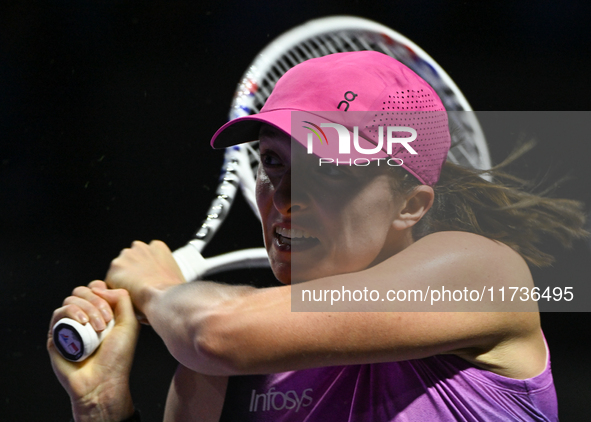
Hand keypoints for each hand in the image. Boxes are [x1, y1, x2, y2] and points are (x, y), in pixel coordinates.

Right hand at [47, 280, 139, 420]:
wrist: (102, 381)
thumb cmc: (117, 357)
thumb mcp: (129, 324)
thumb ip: (122, 299)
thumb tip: (100, 287)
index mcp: (101, 312)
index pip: (95, 288)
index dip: (102, 290)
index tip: (111, 307)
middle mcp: (84, 317)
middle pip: (82, 291)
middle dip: (96, 301)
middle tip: (106, 321)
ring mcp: (69, 324)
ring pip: (71, 299)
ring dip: (87, 308)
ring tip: (97, 328)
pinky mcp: (56, 334)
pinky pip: (58, 313)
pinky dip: (72, 312)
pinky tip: (83, 322)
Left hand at [106, 240, 184, 314]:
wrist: (164, 298)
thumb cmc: (171, 292)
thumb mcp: (173, 275)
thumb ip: (162, 271)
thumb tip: (157, 282)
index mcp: (157, 247)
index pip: (146, 255)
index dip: (146, 269)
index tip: (148, 280)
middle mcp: (140, 247)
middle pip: (131, 259)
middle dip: (133, 272)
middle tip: (139, 289)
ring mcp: (126, 256)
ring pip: (119, 270)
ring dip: (123, 280)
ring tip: (133, 296)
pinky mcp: (115, 269)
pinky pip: (110, 283)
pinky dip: (115, 291)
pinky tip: (126, 298)